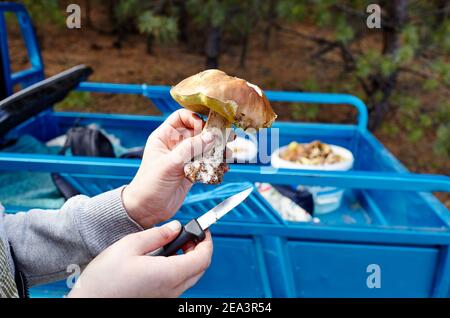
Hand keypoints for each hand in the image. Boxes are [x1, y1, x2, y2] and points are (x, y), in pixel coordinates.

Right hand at [68, 220, 212, 297]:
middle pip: (200, 269)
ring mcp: (166, 298)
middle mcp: (172, 290)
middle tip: (187, 235)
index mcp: (169, 274)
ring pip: (190, 277)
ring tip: (172, 245)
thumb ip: (157, 234)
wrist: (89, 302)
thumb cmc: (104, 279)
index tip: (203, 230)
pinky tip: (162, 260)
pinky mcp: (159, 300)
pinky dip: (178, 270)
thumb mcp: (129, 245)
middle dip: (199, 249)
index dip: (207, 242)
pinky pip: (178, 285)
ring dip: (189, 260)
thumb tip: (175, 227)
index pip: (203, 258)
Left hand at [123, 109, 217, 227]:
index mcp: (164, 136)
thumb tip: (211, 136)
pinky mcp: (191, 172)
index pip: (182, 117)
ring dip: (217, 151)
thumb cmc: (149, 185)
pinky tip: (223, 168)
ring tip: (228, 155)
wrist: (147, 210)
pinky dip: (215, 165)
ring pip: (205, 148)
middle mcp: (175, 145)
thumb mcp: (170, 163)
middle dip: (212, 135)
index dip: (195, 119)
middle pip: (198, 132)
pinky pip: (206, 164)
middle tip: (227, 137)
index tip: (205, 129)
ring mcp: (184, 159)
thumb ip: (191, 148)